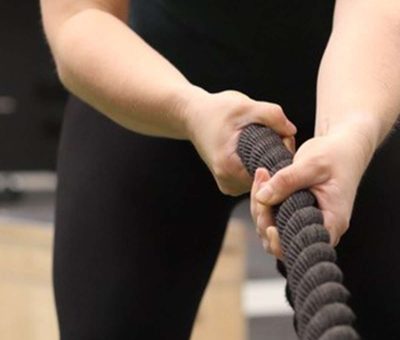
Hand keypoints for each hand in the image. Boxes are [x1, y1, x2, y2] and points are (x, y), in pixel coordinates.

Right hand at [184, 87, 296, 195]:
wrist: (193, 116)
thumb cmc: (216, 110)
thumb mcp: (245, 106)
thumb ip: (271, 115)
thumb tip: (291, 131)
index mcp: (230, 168)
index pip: (270, 173)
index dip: (282, 154)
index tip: (282, 136)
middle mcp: (229, 184)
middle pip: (268, 178)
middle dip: (277, 158)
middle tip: (277, 135)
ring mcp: (229, 186)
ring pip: (262, 180)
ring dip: (269, 162)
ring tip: (266, 141)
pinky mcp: (230, 184)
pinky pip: (254, 179)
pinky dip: (260, 165)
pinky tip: (257, 150)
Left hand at [251, 128, 372, 257]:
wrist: (342, 148)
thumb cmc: (335, 155)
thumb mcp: (312, 164)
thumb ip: (287, 180)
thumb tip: (262, 198)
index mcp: (332, 221)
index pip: (302, 245)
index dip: (279, 241)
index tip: (268, 224)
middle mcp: (318, 227)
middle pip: (280, 240)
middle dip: (263, 216)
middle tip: (261, 183)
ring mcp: (305, 222)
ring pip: (271, 230)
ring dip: (259, 207)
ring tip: (262, 177)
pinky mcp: (294, 214)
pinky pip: (272, 218)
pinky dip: (262, 202)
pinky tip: (263, 181)